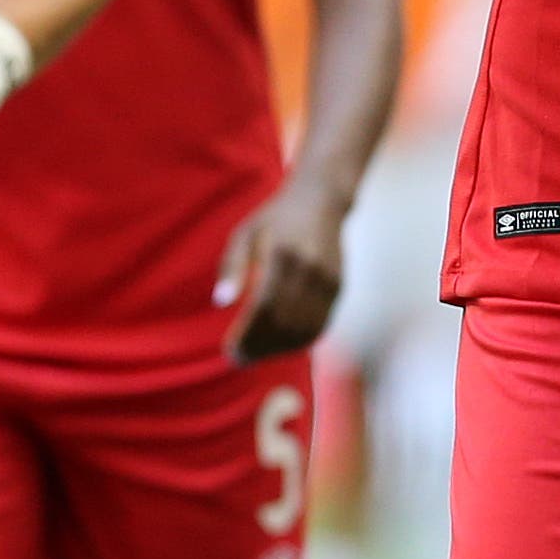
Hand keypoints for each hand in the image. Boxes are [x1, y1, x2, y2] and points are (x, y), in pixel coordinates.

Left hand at [218, 188, 344, 363]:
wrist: (322, 200)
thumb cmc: (276, 218)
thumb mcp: (246, 233)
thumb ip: (232, 266)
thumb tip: (220, 302)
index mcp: (284, 256)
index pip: (266, 309)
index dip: (248, 336)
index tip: (230, 350)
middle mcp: (311, 270)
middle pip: (284, 323)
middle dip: (260, 347)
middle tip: (239, 358)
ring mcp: (328, 280)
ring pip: (304, 329)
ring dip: (279, 349)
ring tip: (257, 354)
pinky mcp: (338, 287)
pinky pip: (320, 325)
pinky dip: (299, 341)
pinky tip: (280, 345)